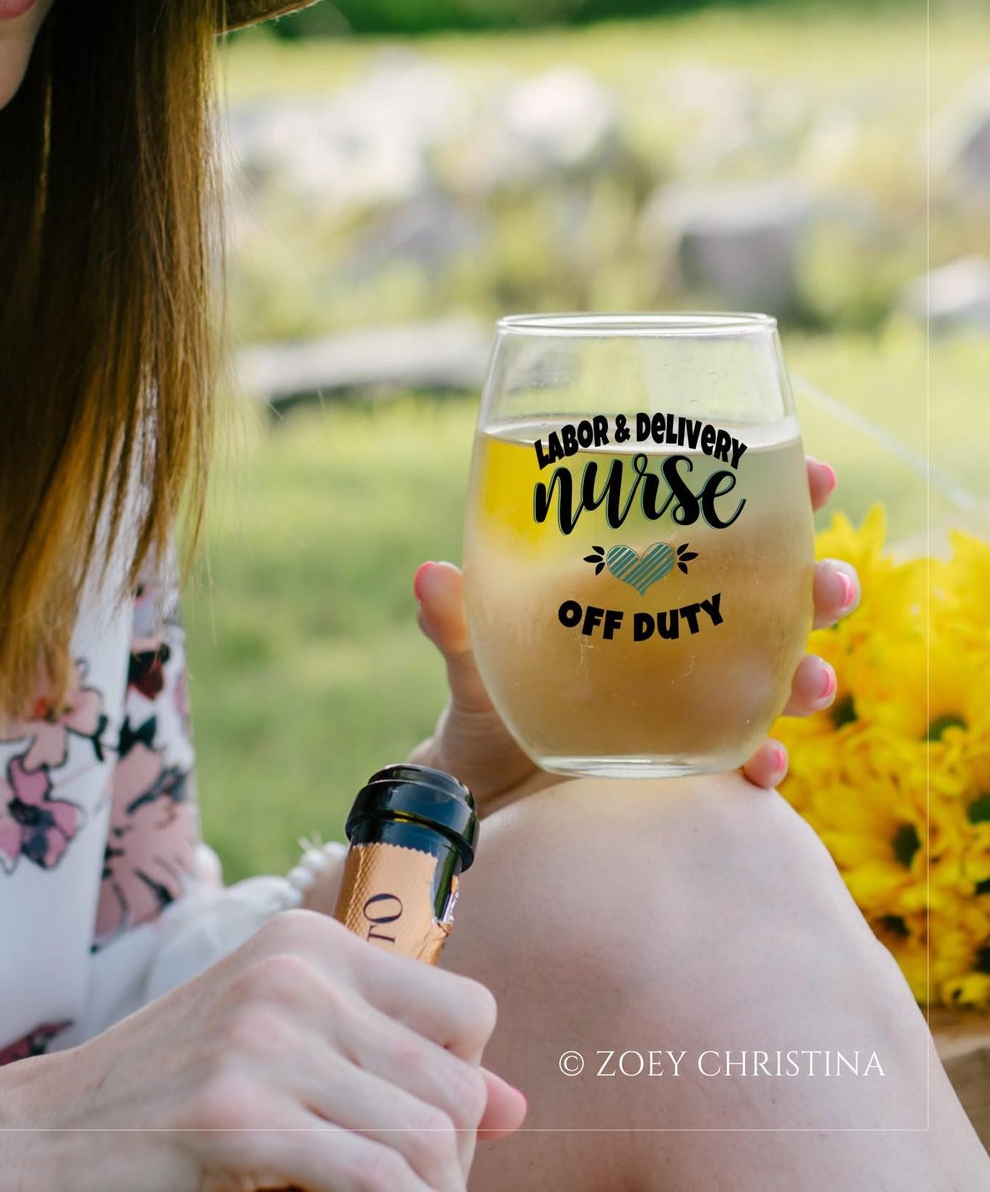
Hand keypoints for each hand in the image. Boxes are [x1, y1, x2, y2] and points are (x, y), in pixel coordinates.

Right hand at [0, 908, 527, 1191]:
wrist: (43, 1135)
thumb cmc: (168, 1093)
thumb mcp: (281, 1048)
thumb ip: (390, 1061)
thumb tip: (515, 1105)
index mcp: (311, 942)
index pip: (468, 1010)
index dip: (468, 1086)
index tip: (431, 1136)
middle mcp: (297, 972)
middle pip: (457, 1083)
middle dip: (456, 1160)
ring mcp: (265, 1037)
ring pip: (432, 1137)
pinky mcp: (236, 1111)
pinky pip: (378, 1177)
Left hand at [411, 456, 859, 812]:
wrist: (484, 787)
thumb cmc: (486, 696)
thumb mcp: (472, 655)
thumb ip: (455, 621)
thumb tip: (430, 576)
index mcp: (638, 585)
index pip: (718, 528)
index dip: (778, 496)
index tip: (819, 476)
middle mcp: (678, 634)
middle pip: (770, 598)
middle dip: (817, 584)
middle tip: (832, 583)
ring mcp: (691, 699)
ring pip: (774, 675)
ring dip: (806, 674)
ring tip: (812, 682)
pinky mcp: (689, 761)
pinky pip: (742, 758)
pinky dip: (761, 760)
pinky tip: (763, 767)